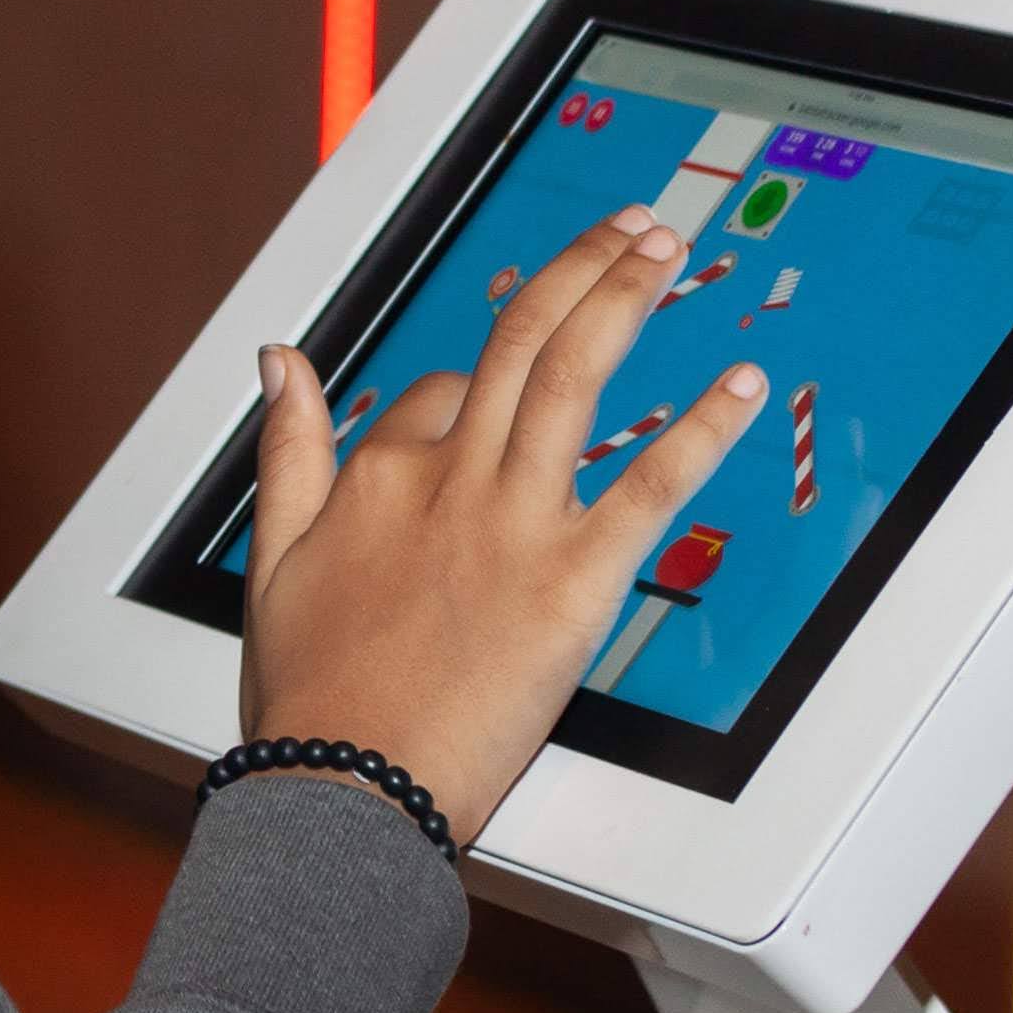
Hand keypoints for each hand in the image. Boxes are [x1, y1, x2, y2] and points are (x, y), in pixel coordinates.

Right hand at [236, 211, 765, 842]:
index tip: (495, 403)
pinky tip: (739, 386)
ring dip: (624, 296)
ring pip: (573, 376)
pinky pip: (649, 486)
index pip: (435, 391)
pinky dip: (700, 430)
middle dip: (579, 267)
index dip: (468, 387)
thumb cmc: (310, 694)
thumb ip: (287, 448)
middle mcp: (447, 477)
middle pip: (516, 339)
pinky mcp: (573, 582)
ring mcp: (512, 522)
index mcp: (377, 474)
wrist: (348, 789)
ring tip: (665, 245)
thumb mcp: (272, 556)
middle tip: (629, 223)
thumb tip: (278, 357)